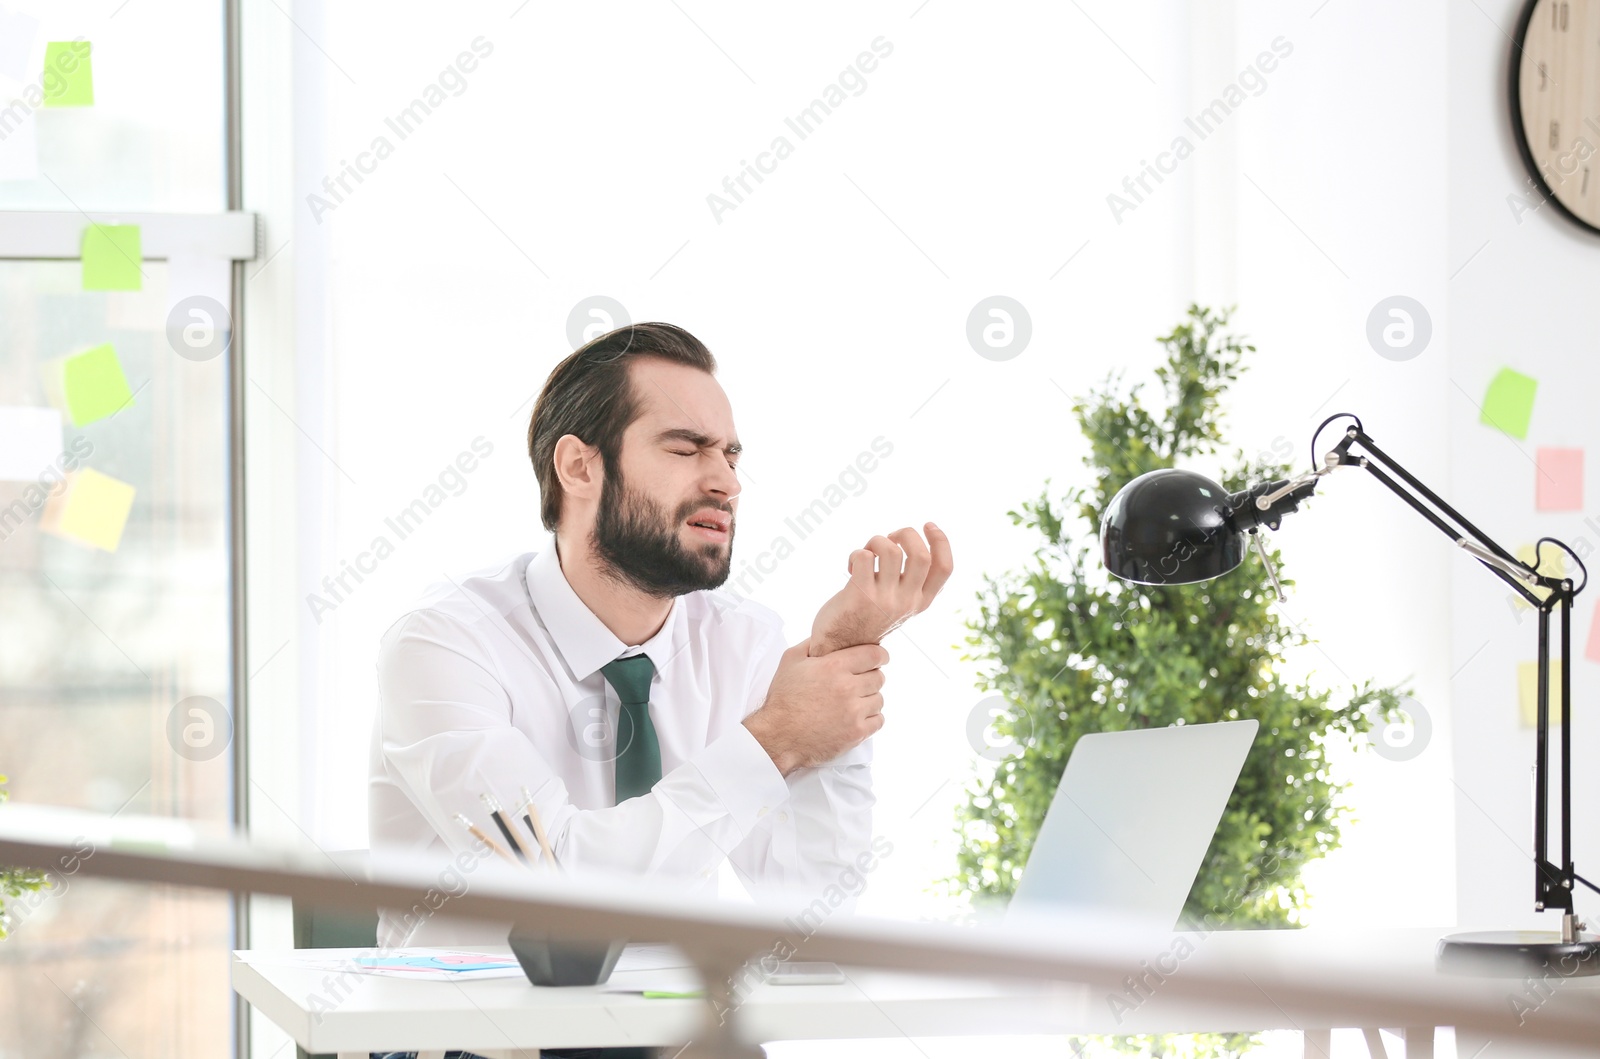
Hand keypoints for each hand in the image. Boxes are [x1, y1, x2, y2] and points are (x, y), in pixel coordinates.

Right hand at [743, 640, 887, 774]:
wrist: (778, 736)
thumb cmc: (783, 698)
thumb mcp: (790, 660)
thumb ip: (812, 643)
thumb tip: (828, 635)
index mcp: (833, 666)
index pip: (874, 655)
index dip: (880, 655)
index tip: (880, 659)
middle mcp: (847, 688)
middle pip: (879, 677)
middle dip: (871, 677)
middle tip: (860, 682)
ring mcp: (853, 712)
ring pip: (879, 699)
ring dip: (870, 699)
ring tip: (855, 702)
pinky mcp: (856, 733)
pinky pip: (879, 721)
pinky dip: (871, 718)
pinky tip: (857, 717)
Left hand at [808, 522, 952, 655]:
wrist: (840, 648)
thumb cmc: (868, 618)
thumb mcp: (899, 604)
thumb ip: (909, 582)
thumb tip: (911, 542)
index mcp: (920, 602)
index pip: (944, 568)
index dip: (941, 541)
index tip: (928, 525)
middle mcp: (907, 602)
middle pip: (921, 555)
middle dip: (906, 533)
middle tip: (890, 537)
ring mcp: (884, 600)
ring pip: (890, 550)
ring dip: (876, 541)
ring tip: (867, 552)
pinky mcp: (860, 596)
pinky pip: (863, 557)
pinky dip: (856, 554)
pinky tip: (851, 567)